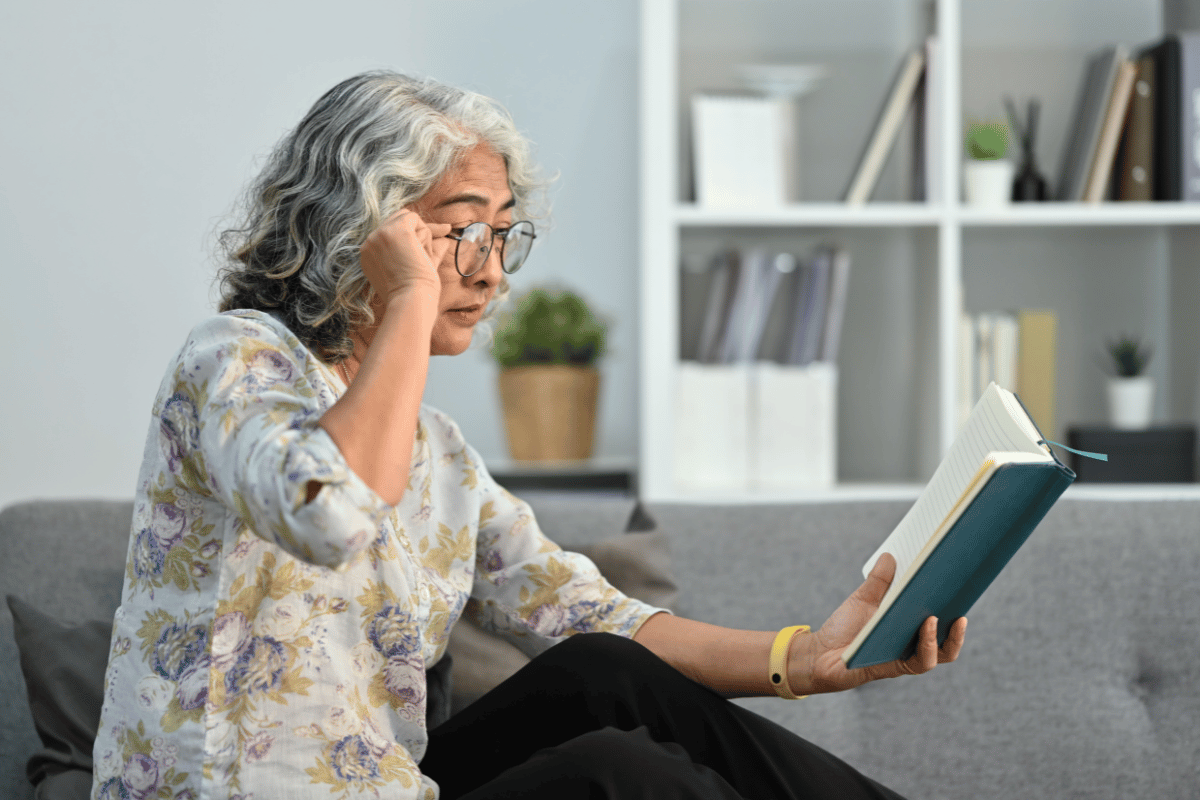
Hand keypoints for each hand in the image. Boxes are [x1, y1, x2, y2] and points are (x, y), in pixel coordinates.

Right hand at [359, 209, 452, 307]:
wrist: (412, 300)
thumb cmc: (415, 293)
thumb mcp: (415, 267)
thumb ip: (426, 249)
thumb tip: (445, 234)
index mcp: (369, 254)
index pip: (389, 232)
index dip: (411, 235)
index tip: (426, 246)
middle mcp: (369, 242)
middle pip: (397, 220)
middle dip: (418, 231)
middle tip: (438, 241)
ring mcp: (380, 234)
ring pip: (407, 219)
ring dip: (421, 236)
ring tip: (420, 259)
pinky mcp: (395, 229)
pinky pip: (415, 219)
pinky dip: (426, 234)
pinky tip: (421, 253)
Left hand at [792, 553, 967, 694]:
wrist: (820, 653)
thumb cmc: (843, 628)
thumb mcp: (862, 599)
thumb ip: (879, 581)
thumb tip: (890, 554)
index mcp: (910, 625)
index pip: (941, 615)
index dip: (956, 601)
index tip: (963, 577)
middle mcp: (914, 643)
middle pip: (950, 634)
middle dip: (960, 616)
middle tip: (962, 592)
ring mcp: (908, 656)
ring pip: (942, 652)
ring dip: (948, 635)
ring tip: (938, 612)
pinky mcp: (896, 667)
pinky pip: (922, 661)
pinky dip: (927, 644)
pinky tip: (926, 624)